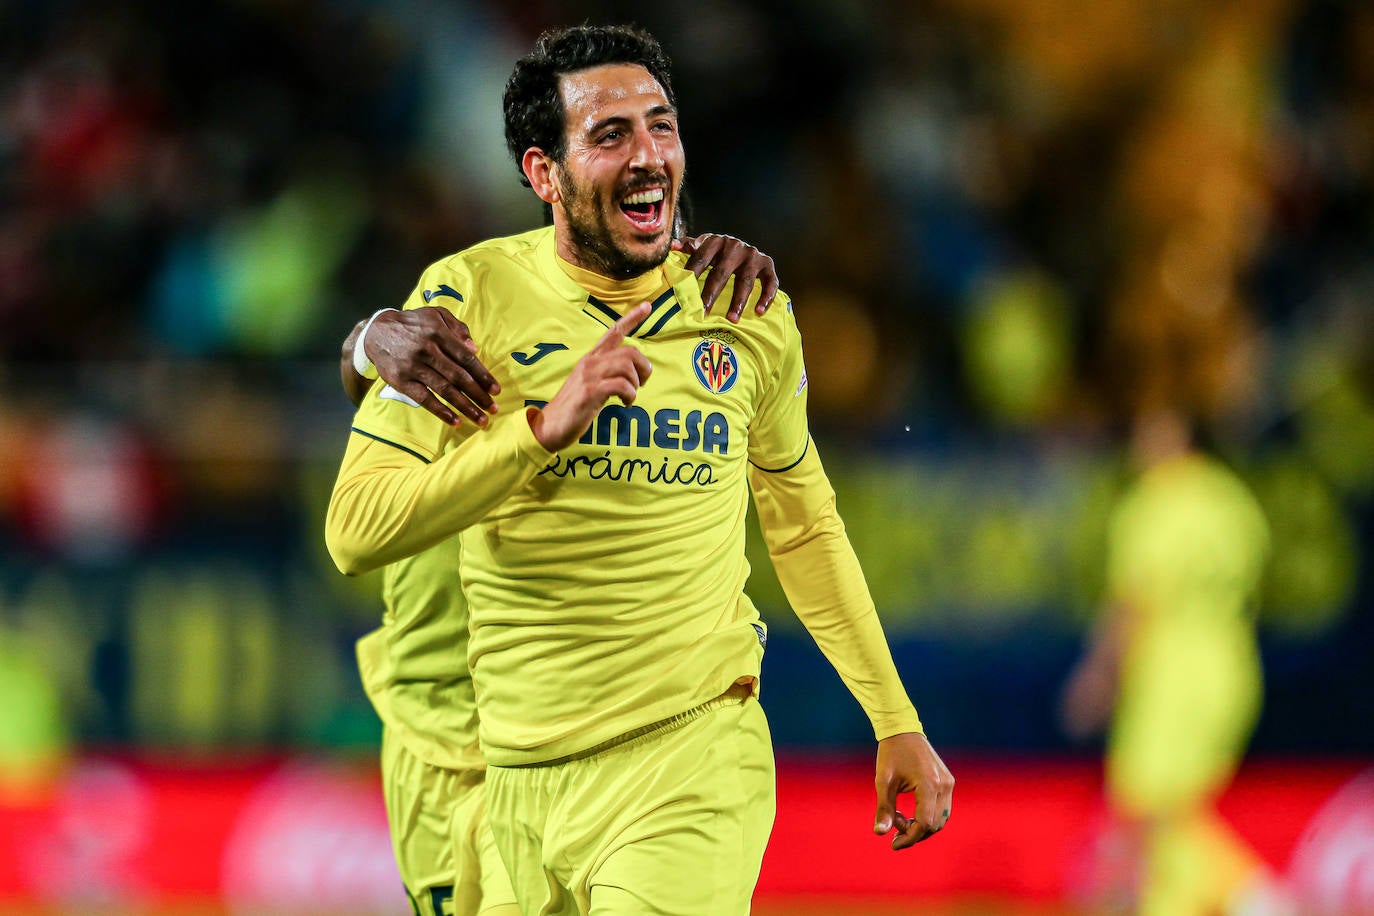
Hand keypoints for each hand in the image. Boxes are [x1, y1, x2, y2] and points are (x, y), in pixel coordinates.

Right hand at [367, 307, 501, 426]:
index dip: (483, 375)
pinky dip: (441, 411)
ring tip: (481, 420)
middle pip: (458, 377)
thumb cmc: (413, 324)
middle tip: (493, 409)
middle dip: (479, 395)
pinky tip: (455, 421)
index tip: (496, 390)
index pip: (466, 358)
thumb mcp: (435, 315)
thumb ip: (457, 327)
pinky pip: (424, 399)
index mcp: (438, 333)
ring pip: (445, 390)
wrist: (376, 332)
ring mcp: (414, 367)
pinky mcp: (401, 381)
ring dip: (465, 407)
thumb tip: (474, 348)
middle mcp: (427, 350)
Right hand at [531, 302, 652, 451]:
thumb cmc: (573, 407)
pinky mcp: (590, 393)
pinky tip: (625, 403)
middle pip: (630, 351)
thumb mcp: (590, 384)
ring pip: (627, 365)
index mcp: (591, 359)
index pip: (613, 332)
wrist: (548, 427)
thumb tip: (631, 373)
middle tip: (641, 384)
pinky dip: (630, 394)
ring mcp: (589, 376)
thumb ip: (606, 374)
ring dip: (636, 383)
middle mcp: (590, 363)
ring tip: (630, 397)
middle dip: (644, 367)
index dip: (632, 318)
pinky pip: (621, 385)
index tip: (648, 306)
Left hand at [673, 233, 779, 322]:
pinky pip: (771, 282)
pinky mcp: (767, 264)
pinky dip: (766, 297)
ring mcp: (753, 256)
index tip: (682, 292)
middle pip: (722, 273)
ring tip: (731, 319)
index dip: (691, 274)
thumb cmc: (716, 251)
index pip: (701, 258)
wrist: (742, 246)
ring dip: (738, 301)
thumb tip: (673, 246)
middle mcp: (736, 246)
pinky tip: (759, 311)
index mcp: (716, 241)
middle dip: (711, 294)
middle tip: (702, 312)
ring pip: (745, 281)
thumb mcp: (703, 246)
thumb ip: (689, 247)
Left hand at [873, 732, 953, 849]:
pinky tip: (908, 813)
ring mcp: (948, 783)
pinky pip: (942, 809)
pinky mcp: (948, 781)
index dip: (910, 837)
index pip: (925, 823)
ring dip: (921, 826)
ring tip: (899, 819)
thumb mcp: (883, 781)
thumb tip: (879, 833)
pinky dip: (927, 816)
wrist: (902, 730)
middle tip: (893, 829)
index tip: (893, 843)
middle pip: (934, 824)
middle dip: (914, 833)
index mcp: (929, 784)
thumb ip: (884, 808)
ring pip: (941, 819)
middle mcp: (944, 785)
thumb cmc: (890, 754)